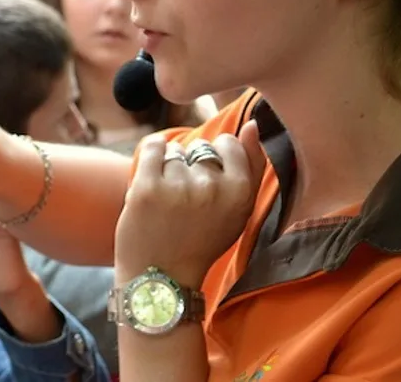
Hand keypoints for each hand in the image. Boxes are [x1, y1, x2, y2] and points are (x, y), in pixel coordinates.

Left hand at [114, 122, 267, 288]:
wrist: (161, 277)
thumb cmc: (202, 241)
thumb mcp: (239, 211)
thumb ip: (252, 167)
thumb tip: (253, 124)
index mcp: (240, 193)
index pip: (229, 144)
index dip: (216, 158)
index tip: (207, 182)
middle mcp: (211, 187)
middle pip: (201, 149)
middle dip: (192, 167)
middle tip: (187, 200)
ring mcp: (178, 186)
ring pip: (175, 151)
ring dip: (169, 167)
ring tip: (168, 199)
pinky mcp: (147, 186)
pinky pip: (153, 146)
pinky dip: (152, 154)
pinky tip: (152, 175)